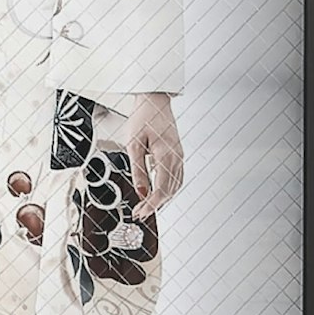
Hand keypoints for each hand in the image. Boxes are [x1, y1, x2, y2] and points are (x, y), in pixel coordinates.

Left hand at [129, 94, 184, 211]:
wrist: (155, 102)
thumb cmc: (144, 118)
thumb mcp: (134, 144)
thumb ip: (137, 170)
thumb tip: (140, 191)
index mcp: (166, 156)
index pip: (161, 189)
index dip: (151, 205)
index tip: (140, 213)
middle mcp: (176, 159)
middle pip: (169, 191)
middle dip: (154, 205)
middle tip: (139, 212)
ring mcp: (179, 157)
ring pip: (174, 187)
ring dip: (162, 199)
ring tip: (146, 206)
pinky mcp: (178, 156)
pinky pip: (176, 179)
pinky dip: (168, 190)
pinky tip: (158, 193)